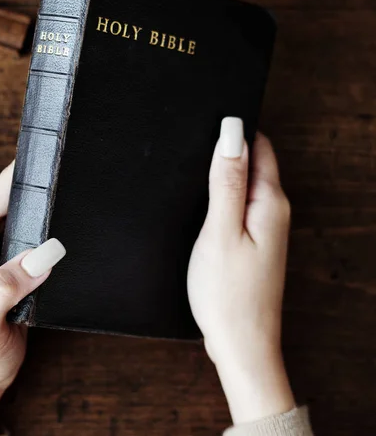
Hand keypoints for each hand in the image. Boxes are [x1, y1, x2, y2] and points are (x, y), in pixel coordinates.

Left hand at [0, 162, 65, 430]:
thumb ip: (6, 287)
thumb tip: (43, 253)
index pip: (2, 189)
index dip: (33, 176)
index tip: (64, 171)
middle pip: (14, 189)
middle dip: (44, 188)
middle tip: (78, 191)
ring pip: (23, 203)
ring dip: (47, 204)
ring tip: (75, 208)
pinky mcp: (3, 250)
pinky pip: (28, 222)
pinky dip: (46, 222)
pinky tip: (64, 228)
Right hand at [187, 118, 294, 424]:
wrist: (240, 344)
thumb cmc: (227, 292)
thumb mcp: (219, 230)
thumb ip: (226, 181)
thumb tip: (231, 132)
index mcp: (269, 201)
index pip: (259, 145)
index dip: (234, 129)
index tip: (205, 120)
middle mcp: (273, 210)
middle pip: (253, 161)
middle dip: (226, 147)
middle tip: (190, 144)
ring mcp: (265, 227)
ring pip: (244, 182)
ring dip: (222, 171)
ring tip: (191, 169)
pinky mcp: (253, 241)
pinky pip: (239, 203)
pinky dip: (221, 195)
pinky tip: (201, 202)